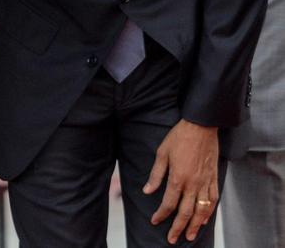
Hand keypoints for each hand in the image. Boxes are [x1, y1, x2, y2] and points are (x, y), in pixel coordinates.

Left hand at [143, 119, 218, 243]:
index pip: (169, 203)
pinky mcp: (214, 178)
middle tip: (172, 239)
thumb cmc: (179, 138)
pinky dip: (209, 212)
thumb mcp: (162, 153)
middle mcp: (193, 184)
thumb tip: (147, 190)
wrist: (201, 127)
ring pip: (202, 210)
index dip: (161, 214)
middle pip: (186, 212)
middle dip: (178, 227)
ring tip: (190, 236)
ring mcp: (205, 182)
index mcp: (178, 178)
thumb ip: (156, 174)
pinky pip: (213, 200)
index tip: (155, 221)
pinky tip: (205, 219)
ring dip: (196, 225)